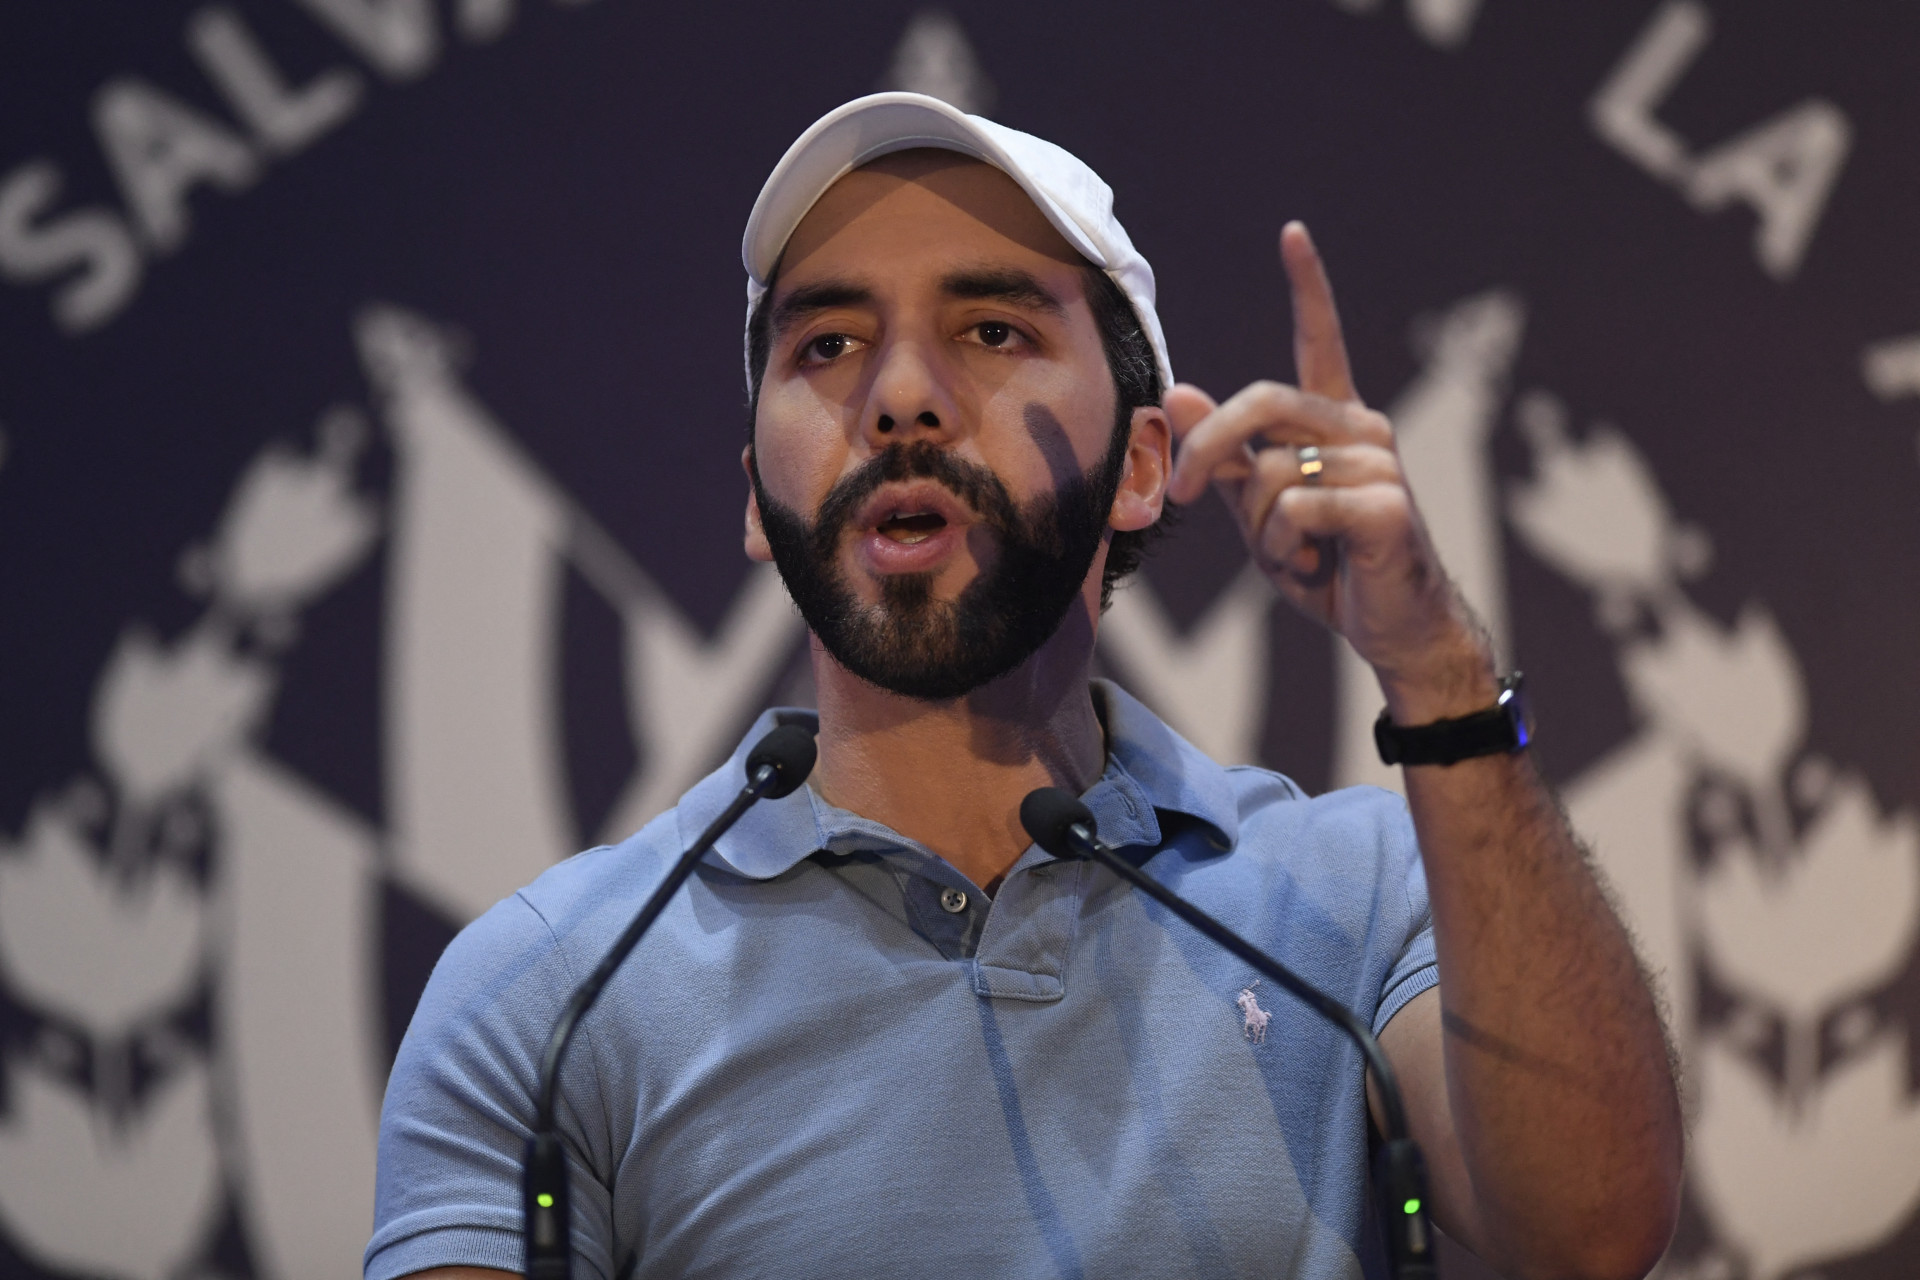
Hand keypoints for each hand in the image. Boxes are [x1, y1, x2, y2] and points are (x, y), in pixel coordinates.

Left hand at [1164, 222, 1493, 720]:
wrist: (1390, 625)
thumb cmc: (1328, 565)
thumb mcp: (1261, 511)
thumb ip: (1225, 456)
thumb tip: (1178, 394)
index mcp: (1334, 421)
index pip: (1321, 339)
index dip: (1308, 286)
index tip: (1292, 234)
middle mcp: (1361, 428)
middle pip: (1262, 402)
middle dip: (1207, 450)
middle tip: (1184, 494)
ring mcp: (1379, 463)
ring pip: (1274, 475)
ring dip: (1262, 532)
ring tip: (1295, 556)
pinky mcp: (1386, 505)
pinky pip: (1297, 512)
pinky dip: (1285, 550)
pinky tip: (1317, 567)